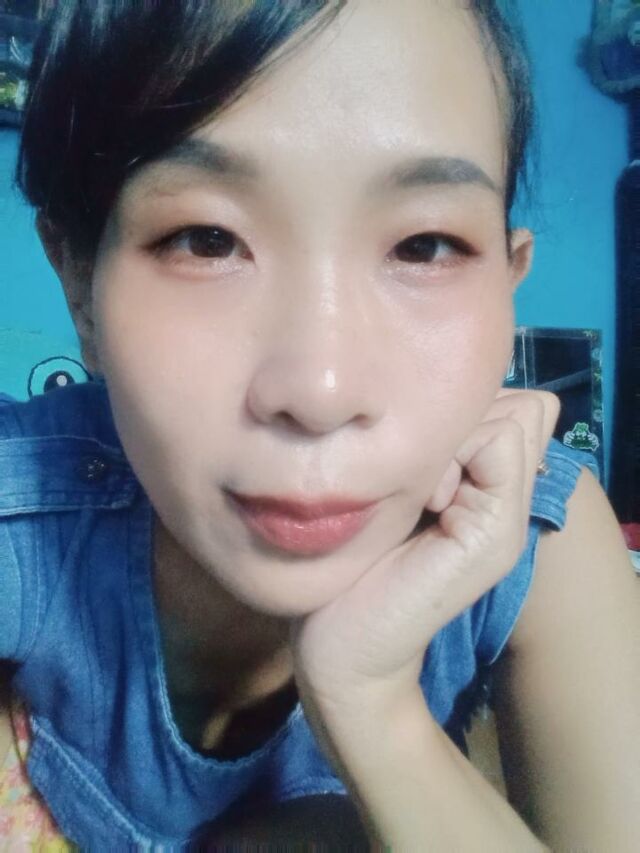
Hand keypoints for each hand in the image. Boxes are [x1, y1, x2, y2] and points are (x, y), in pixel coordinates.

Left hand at [289, 389, 559, 717]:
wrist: (344, 649)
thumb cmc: (350, 566)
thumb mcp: (390, 490)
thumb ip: (427, 453)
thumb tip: (437, 400)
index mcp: (484, 490)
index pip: (513, 404)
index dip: (464, 410)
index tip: (414, 454)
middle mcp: (509, 502)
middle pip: (519, 406)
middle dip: (461, 419)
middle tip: (420, 470)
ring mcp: (509, 520)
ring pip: (512, 419)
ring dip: (455, 437)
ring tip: (422, 489)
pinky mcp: (497, 533)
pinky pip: (499, 443)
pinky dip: (455, 455)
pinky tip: (426, 500)